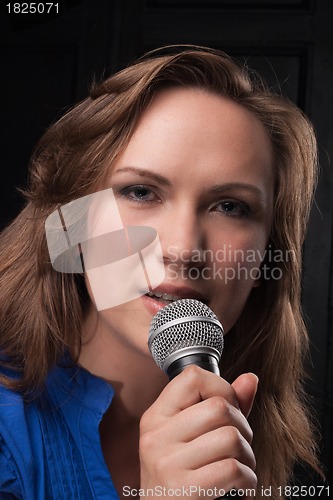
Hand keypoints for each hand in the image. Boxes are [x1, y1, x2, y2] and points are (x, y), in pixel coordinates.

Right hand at [139, 366, 257, 498]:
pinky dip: (247, 479)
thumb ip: (223, 406)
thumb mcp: (194, 438)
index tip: (228, 409)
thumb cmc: (184, 477)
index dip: (221, 387)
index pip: (192, 376)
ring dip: (248, 456)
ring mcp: (166, 463)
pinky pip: (233, 469)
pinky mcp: (183, 490)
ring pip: (231, 437)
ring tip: (240, 467)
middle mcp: (155, 436)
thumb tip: (250, 378)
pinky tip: (239, 486)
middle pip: (219, 407)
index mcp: (156, 416)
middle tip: (239, 445)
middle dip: (242, 426)